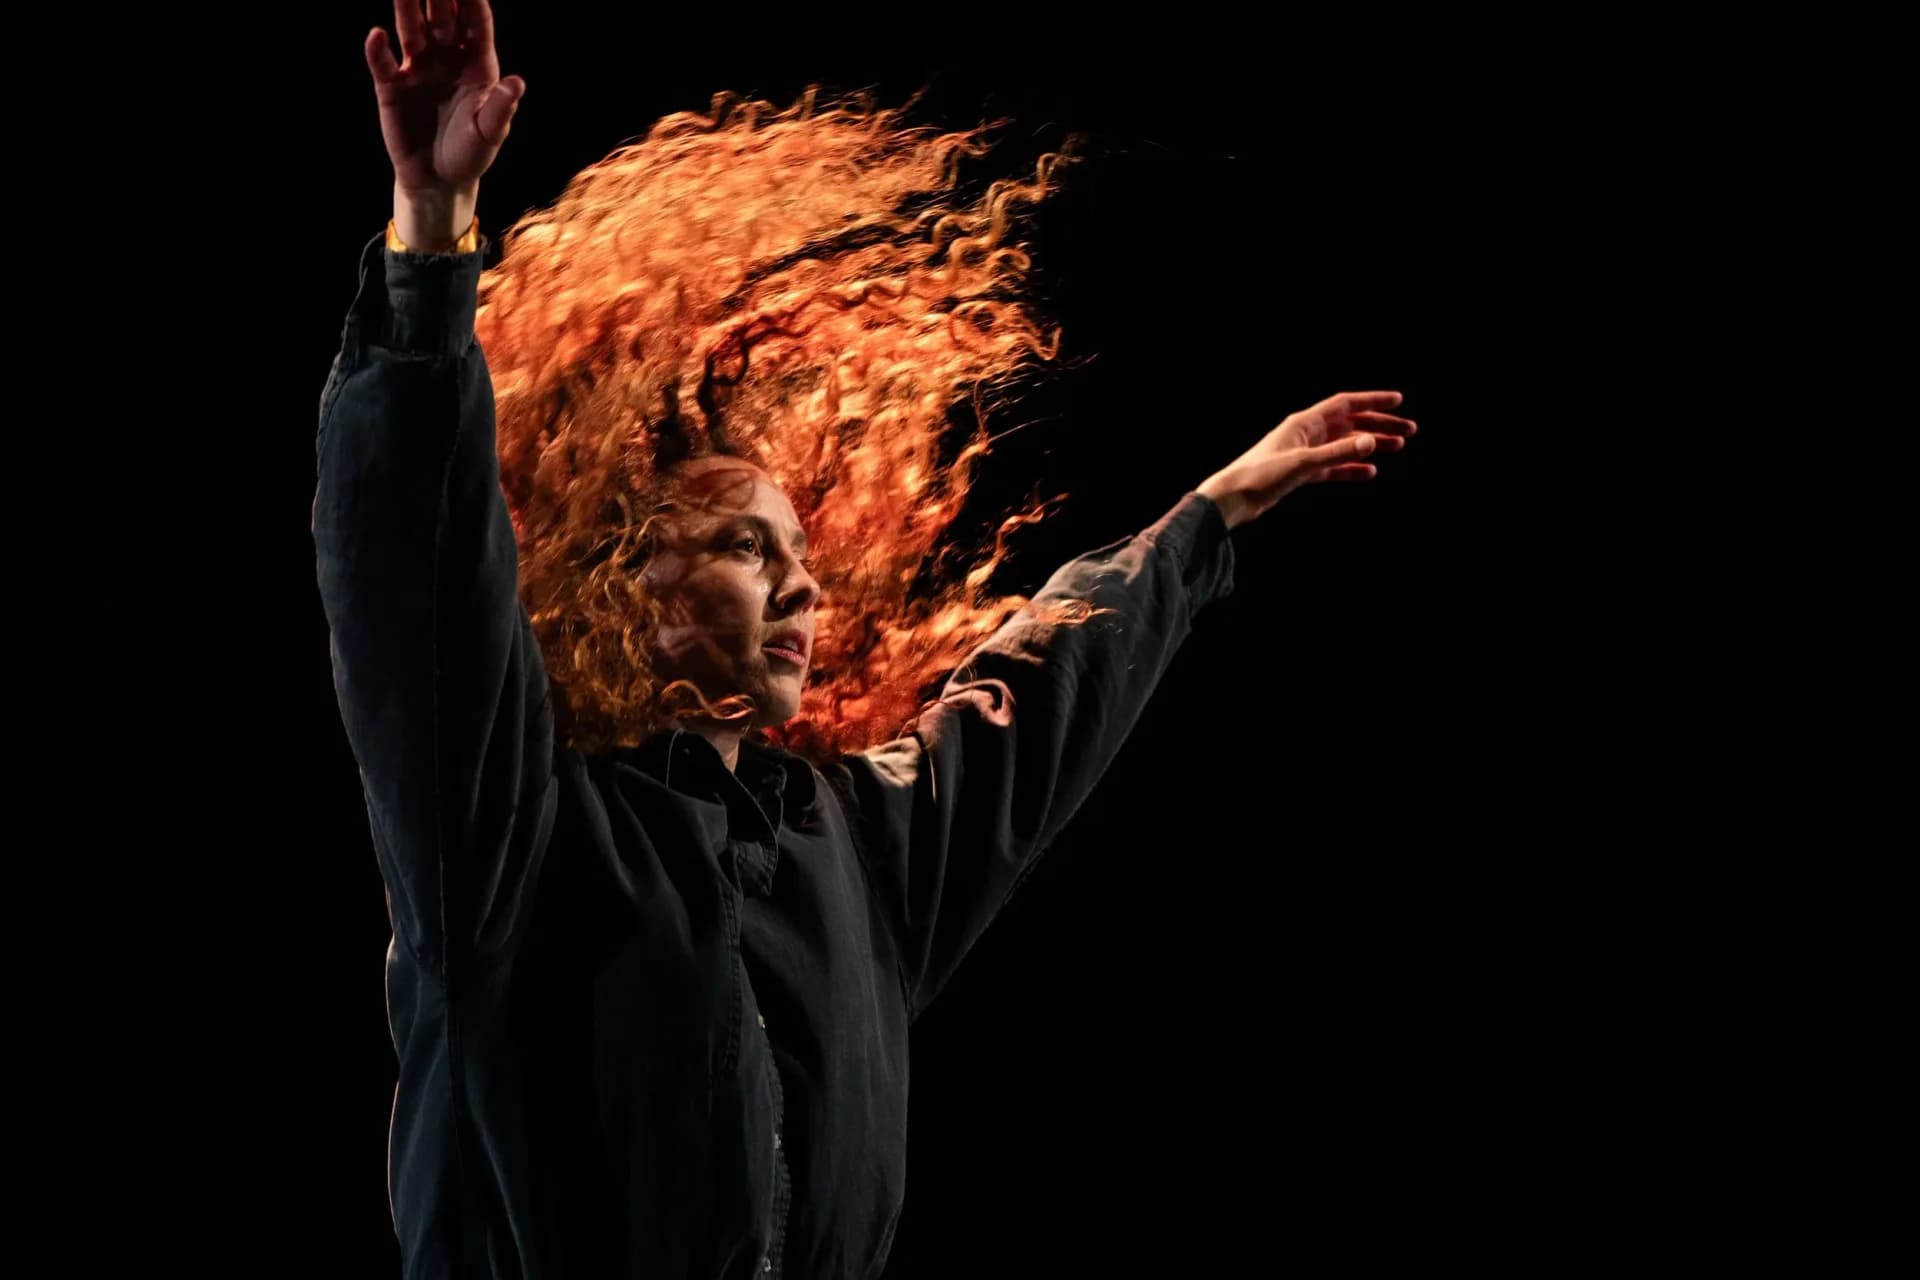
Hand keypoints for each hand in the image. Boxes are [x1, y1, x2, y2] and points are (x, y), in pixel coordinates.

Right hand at [365, 0, 523, 247]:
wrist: (438, 180)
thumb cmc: (470, 153)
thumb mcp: (489, 133)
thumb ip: (500, 108)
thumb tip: (517, 83)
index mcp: (476, 65)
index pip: (475, 23)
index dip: (472, 0)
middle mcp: (446, 59)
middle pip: (441, 18)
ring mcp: (418, 69)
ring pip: (411, 30)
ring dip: (407, 9)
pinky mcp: (392, 88)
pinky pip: (384, 64)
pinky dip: (378, 51)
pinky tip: (377, 36)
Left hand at [1195, 391, 1415, 529]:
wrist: (1233, 499)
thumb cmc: (1260, 476)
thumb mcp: (1303, 464)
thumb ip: (1337, 454)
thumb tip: (1370, 442)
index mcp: (1304, 422)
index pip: (1345, 404)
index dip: (1372, 401)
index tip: (1398, 401)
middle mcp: (1306, 433)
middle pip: (1350, 422)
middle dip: (1379, 425)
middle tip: (1408, 431)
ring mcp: (1305, 452)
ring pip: (1344, 444)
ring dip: (1369, 444)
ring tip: (1397, 446)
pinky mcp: (1301, 472)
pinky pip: (1333, 466)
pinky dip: (1351, 467)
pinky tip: (1370, 471)